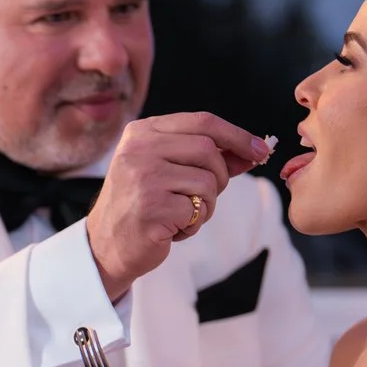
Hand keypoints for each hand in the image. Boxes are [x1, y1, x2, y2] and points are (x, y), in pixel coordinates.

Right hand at [85, 113, 274, 299]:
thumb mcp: (168, 171)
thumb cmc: (142, 205)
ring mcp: (143, 177)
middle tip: (205, 197)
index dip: (237, 135)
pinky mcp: (152, 207)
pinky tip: (172, 229)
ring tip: (181, 215)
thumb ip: (206, 157)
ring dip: (206, 205)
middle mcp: (139, 149)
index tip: (260, 150)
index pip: (202, 121)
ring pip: (207, 182)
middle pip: (208, 150)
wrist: (106, 245)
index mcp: (142, 132)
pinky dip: (193, 225)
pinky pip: (197, 210)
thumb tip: (253, 150)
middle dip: (220, 177)